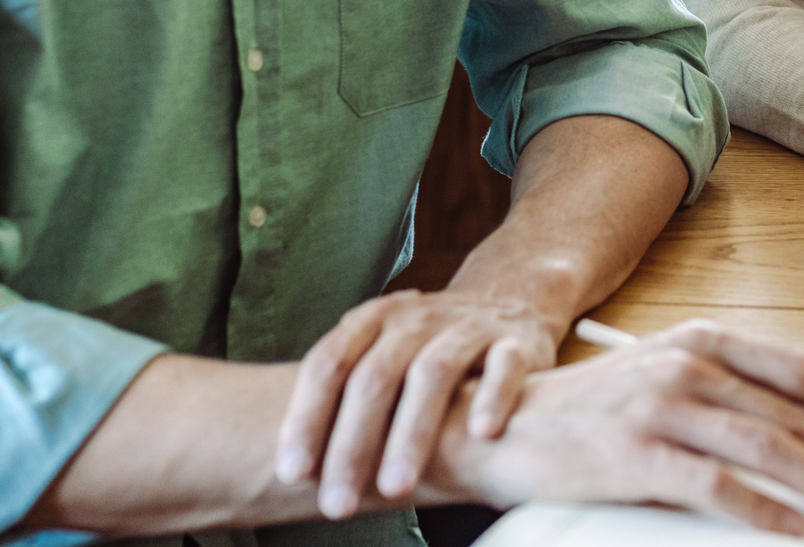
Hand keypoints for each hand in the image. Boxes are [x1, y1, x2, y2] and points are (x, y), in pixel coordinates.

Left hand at [275, 288, 559, 517]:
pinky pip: (505, 366)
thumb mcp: (381, 353)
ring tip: (397, 488)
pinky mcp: (514, 341)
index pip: (328, 364)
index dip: (306, 417)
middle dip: (353, 445)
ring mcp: (466, 327)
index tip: (292, 473)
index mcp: (372, 320)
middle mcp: (415, 319)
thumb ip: (343, 395)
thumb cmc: (425, 348)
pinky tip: (481, 434)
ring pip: (435, 373)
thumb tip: (289, 470)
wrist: (507, 298)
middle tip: (337, 504)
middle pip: (376, 376)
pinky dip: (493, 396)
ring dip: (412, 432)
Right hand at [442, 319, 803, 535]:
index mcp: (696, 341)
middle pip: (790, 415)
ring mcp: (662, 407)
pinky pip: (716, 486)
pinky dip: (763, 511)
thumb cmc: (580, 411)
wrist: (493, 424)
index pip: (791, 371)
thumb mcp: (654, 380)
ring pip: (767, 448)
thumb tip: (789, 433)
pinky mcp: (638, 454)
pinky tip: (794, 529)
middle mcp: (686, 366)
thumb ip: (717, 395)